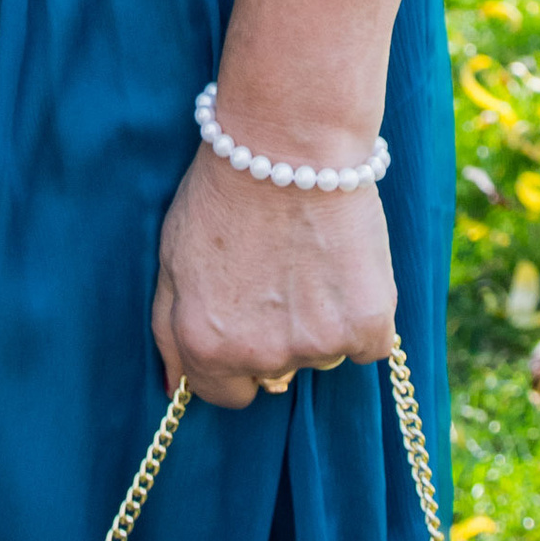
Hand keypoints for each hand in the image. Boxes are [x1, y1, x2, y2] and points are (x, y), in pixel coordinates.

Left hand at [150, 146, 397, 409]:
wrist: (287, 145)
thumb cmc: (223, 194)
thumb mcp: (171, 259)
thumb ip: (169, 330)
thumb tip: (174, 389)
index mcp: (207, 345)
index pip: (225, 395)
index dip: (234, 361)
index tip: (247, 324)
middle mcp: (261, 356)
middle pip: (277, 374)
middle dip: (276, 338)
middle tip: (278, 277)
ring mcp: (317, 345)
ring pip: (324, 354)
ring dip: (321, 322)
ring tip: (309, 260)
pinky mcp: (367, 326)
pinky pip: (369, 345)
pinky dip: (363, 315)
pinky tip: (344, 267)